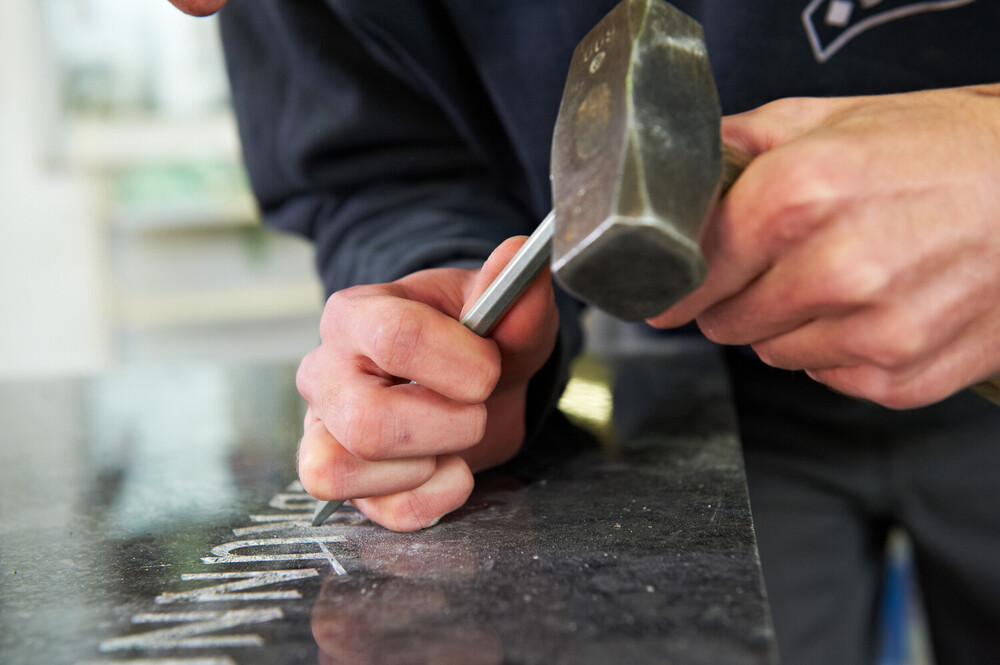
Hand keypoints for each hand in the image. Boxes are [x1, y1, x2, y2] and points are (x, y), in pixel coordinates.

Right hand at [296, 236, 558, 530]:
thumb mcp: (505, 314)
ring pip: (340, 469)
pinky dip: (427, 501)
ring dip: (426, 465)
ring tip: (455, 441)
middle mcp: (325, 370)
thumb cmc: (478, 342)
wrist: (472, 384)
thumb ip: (516, 295)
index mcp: (358, 315)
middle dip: (447, 426)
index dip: (458, 364)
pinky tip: (450, 472)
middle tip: (476, 411)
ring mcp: (324, 427)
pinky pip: (373, 511)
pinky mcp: (340, 477)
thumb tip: (518, 255)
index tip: (491, 368)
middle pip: (365, 419)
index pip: (392, 338)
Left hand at [648, 85, 999, 407]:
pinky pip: (826, 377)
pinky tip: (871, 308)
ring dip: (784, 326)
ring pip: (771, 354)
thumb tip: (683, 172)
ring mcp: (873, 332)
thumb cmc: (947, 150)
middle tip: (773, 267)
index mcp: (800, 194)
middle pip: (724, 320)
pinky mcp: (902, 376)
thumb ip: (745, 144)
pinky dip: (834, 350)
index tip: (672, 283)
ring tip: (836, 280)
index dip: (677, 277)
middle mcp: (835, 269)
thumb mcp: (836, 118)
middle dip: (733, 298)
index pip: (692, 267)